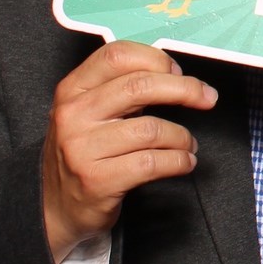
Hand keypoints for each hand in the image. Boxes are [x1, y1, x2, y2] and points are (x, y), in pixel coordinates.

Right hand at [41, 41, 217, 262]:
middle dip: (185, 89)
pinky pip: (153, 163)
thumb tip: (175, 74)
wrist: (55, 207)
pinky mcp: (98, 180)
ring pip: (152, 129)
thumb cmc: (84, 152)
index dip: (156, 59)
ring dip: (182, 137)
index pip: (117, 56)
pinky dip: (179, 161)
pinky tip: (183, 162)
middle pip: (140, 86)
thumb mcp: (90, 112)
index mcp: (72, 90)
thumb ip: (121, 88)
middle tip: (207, 97)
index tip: (179, 72)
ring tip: (188, 143)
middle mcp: (73, 115)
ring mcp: (82, 149)